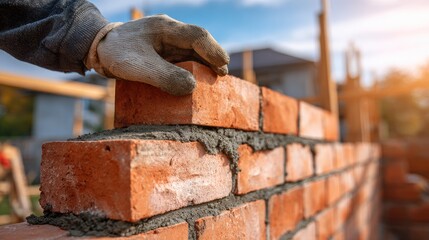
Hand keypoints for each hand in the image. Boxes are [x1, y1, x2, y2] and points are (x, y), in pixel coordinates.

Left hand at [85, 15, 228, 95]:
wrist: (97, 49)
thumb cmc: (116, 55)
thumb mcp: (138, 68)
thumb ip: (165, 77)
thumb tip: (192, 87)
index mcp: (164, 28)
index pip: (196, 35)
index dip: (213, 50)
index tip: (223, 66)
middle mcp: (168, 31)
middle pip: (198, 41)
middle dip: (213, 57)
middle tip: (222, 75)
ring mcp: (165, 40)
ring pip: (192, 49)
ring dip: (204, 63)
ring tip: (215, 78)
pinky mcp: (161, 50)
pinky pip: (182, 56)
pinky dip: (192, 67)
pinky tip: (196, 77)